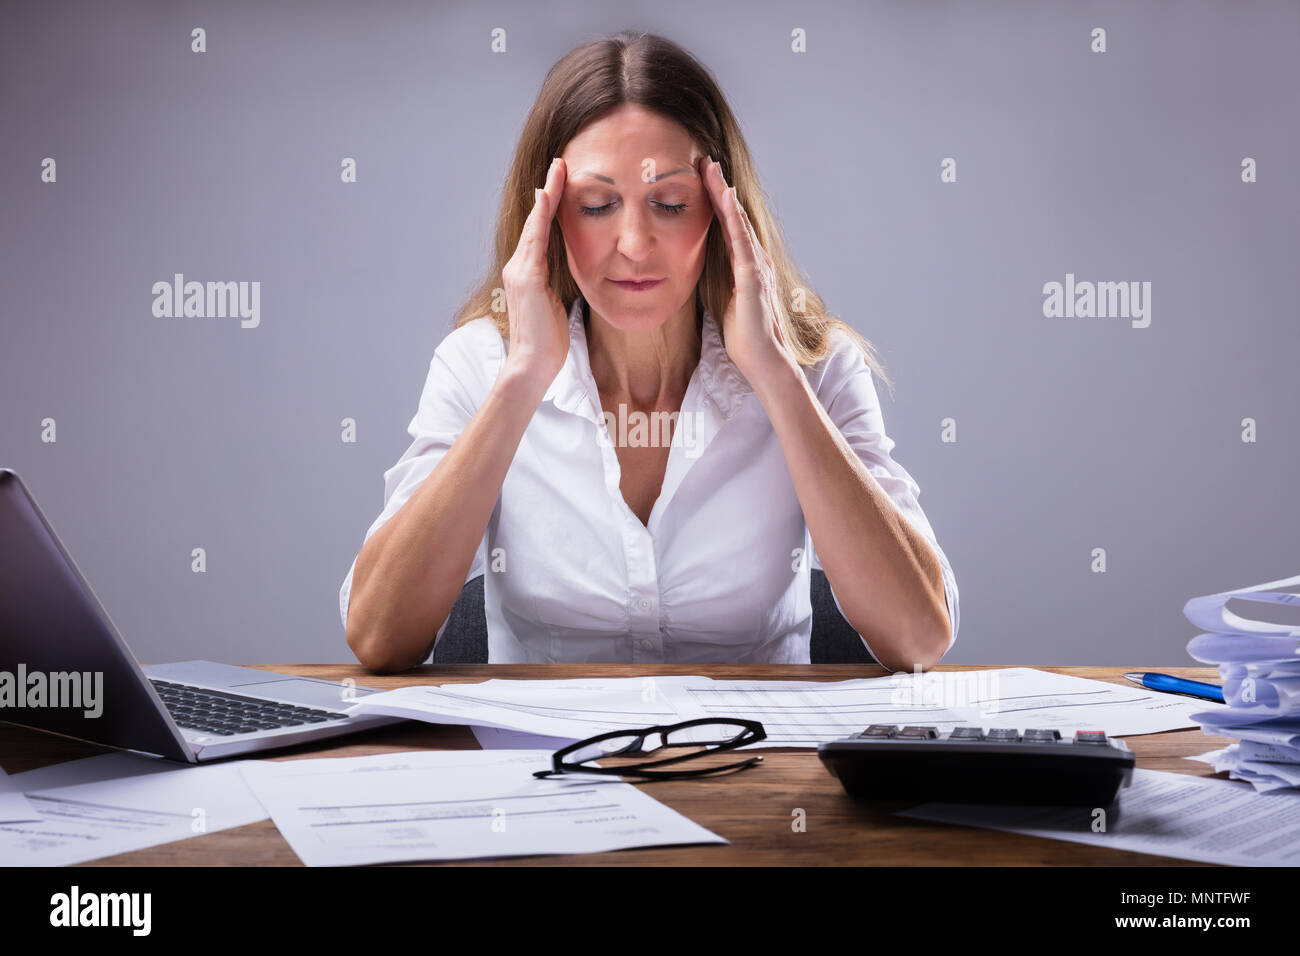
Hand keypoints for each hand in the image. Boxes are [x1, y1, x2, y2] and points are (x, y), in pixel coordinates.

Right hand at [500, 156, 570, 390]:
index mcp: (528, 273)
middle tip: (560, 163)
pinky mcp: (526, 278)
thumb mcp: (556, 306)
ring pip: (535, 224)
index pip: (541, 231)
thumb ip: (556, 286)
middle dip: (549, 191)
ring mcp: (520, 271)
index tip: (562, 182)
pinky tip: (546, 196)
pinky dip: (540, 217)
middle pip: (536, 220)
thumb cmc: (547, 342)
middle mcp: (519, 266)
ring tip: (557, 170)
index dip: (551, 206)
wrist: (532, 365)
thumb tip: (572, 276)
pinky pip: (535, 240)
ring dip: (547, 195)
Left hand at [698, 155, 795, 382]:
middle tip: (705, 160)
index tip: (699, 177)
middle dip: (719, 188)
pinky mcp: (753, 280)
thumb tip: (697, 266)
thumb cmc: (745, 335)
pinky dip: (735, 221)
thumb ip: (718, 278)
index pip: (727, 226)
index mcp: (744, 264)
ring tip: (713, 170)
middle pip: (734, 216)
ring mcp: (755, 268)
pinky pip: (742, 244)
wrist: (764, 361)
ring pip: (738, 223)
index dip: (715, 201)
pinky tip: (728, 200)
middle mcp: (753, 260)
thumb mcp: (724, 298)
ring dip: (725, 195)